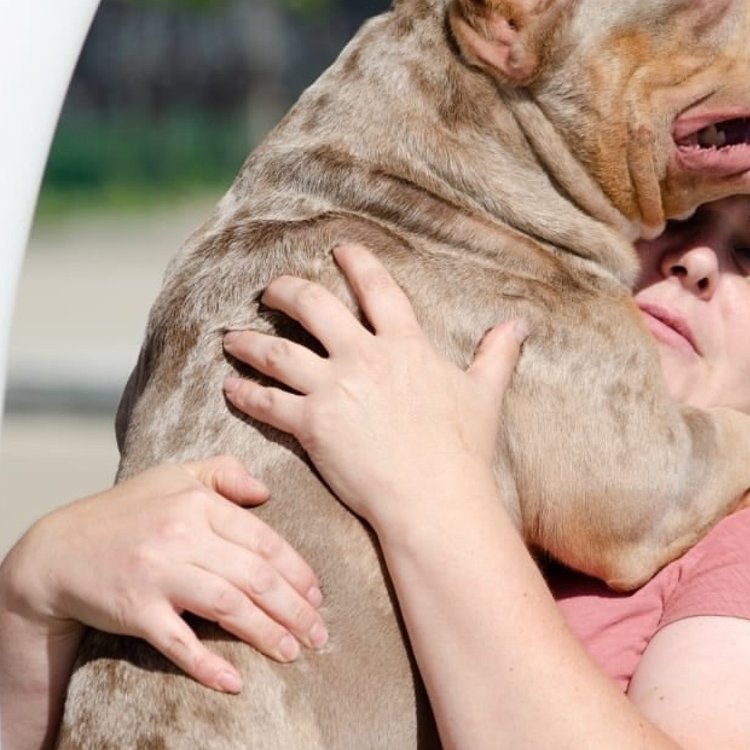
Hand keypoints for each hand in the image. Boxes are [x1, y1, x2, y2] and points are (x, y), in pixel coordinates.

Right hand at [0, 456, 324, 692]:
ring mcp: (157, 573)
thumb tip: (266, 490)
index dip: (296, 571)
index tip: (317, 596)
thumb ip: (221, 474)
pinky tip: (235, 681)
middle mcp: (180, 534)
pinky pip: (178, 641)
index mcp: (195, 502)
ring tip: (292, 653)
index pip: (262, 539)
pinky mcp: (135, 610)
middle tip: (319, 634)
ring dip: (265, 633)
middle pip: (254, 575)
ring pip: (228, 605)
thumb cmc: (122, 515)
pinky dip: (207, 664)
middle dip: (293, 608)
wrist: (55, 553)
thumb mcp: (170, 477)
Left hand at [222, 244, 526, 528]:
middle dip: (286, 291)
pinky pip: (268, 402)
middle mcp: (365, 357)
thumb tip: (519, 324)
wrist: (436, 499)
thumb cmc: (464, 451)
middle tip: (271, 290)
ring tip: (233, 338)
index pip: (376, 288)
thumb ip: (496, 354)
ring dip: (250, 342)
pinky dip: (245, 393)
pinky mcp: (313, 425)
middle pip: (313, 305)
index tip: (339, 249)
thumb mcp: (485, 394)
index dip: (356, 262)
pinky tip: (231, 387)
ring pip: (277, 352)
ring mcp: (335, 389)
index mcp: (405, 345)